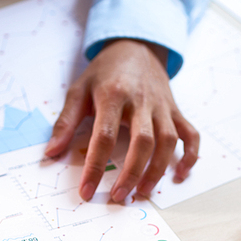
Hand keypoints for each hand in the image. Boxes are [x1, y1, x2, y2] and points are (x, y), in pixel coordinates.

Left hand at [45, 38, 198, 201]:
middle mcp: (141, 101)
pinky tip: (180, 175)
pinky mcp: (175, 109)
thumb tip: (51, 152)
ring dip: (157, 170)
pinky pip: (189, 133)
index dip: (95, 167)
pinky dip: (189, 155)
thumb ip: (65, 122)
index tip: (87, 191)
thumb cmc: (105, 72)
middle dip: (131, 173)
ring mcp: (161, 106)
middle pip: (142, 142)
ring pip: (167, 141)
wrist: (136, 44)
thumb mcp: (79, 90)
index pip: (104, 137)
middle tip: (119, 196)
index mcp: (113, 96)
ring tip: (143, 191)